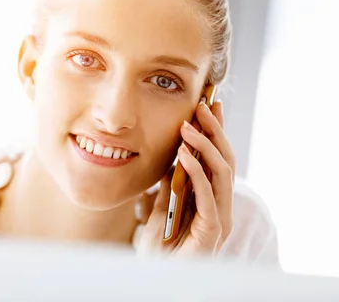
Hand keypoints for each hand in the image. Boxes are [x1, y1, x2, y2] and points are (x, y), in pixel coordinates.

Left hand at [136, 100, 235, 256]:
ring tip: (189, 125)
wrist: (157, 277)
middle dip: (215, 131)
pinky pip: (209, 194)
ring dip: (206, 145)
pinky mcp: (213, 229)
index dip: (215, 132)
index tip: (208, 105)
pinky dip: (197, 171)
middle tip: (203, 105)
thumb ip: (169, 187)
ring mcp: (219, 217)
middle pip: (225, 161)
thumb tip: (171, 162)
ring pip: (222, 172)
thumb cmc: (159, 249)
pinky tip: (184, 153)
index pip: (217, 159)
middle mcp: (220, 206)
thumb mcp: (160, 209)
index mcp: (210, 199)